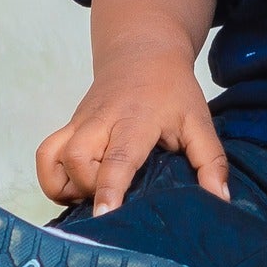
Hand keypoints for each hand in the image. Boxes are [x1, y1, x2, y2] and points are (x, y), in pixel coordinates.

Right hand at [33, 47, 228, 208]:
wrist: (142, 50)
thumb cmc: (172, 89)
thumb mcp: (199, 120)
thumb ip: (211, 160)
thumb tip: (220, 199)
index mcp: (136, 120)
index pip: (118, 157)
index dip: (109, 188)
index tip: (104, 216)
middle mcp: (101, 121)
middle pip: (77, 158)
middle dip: (88, 188)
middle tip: (113, 202)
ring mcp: (80, 122)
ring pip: (53, 156)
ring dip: (66, 185)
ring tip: (91, 196)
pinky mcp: (70, 126)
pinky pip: (46, 154)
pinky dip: (52, 177)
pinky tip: (75, 188)